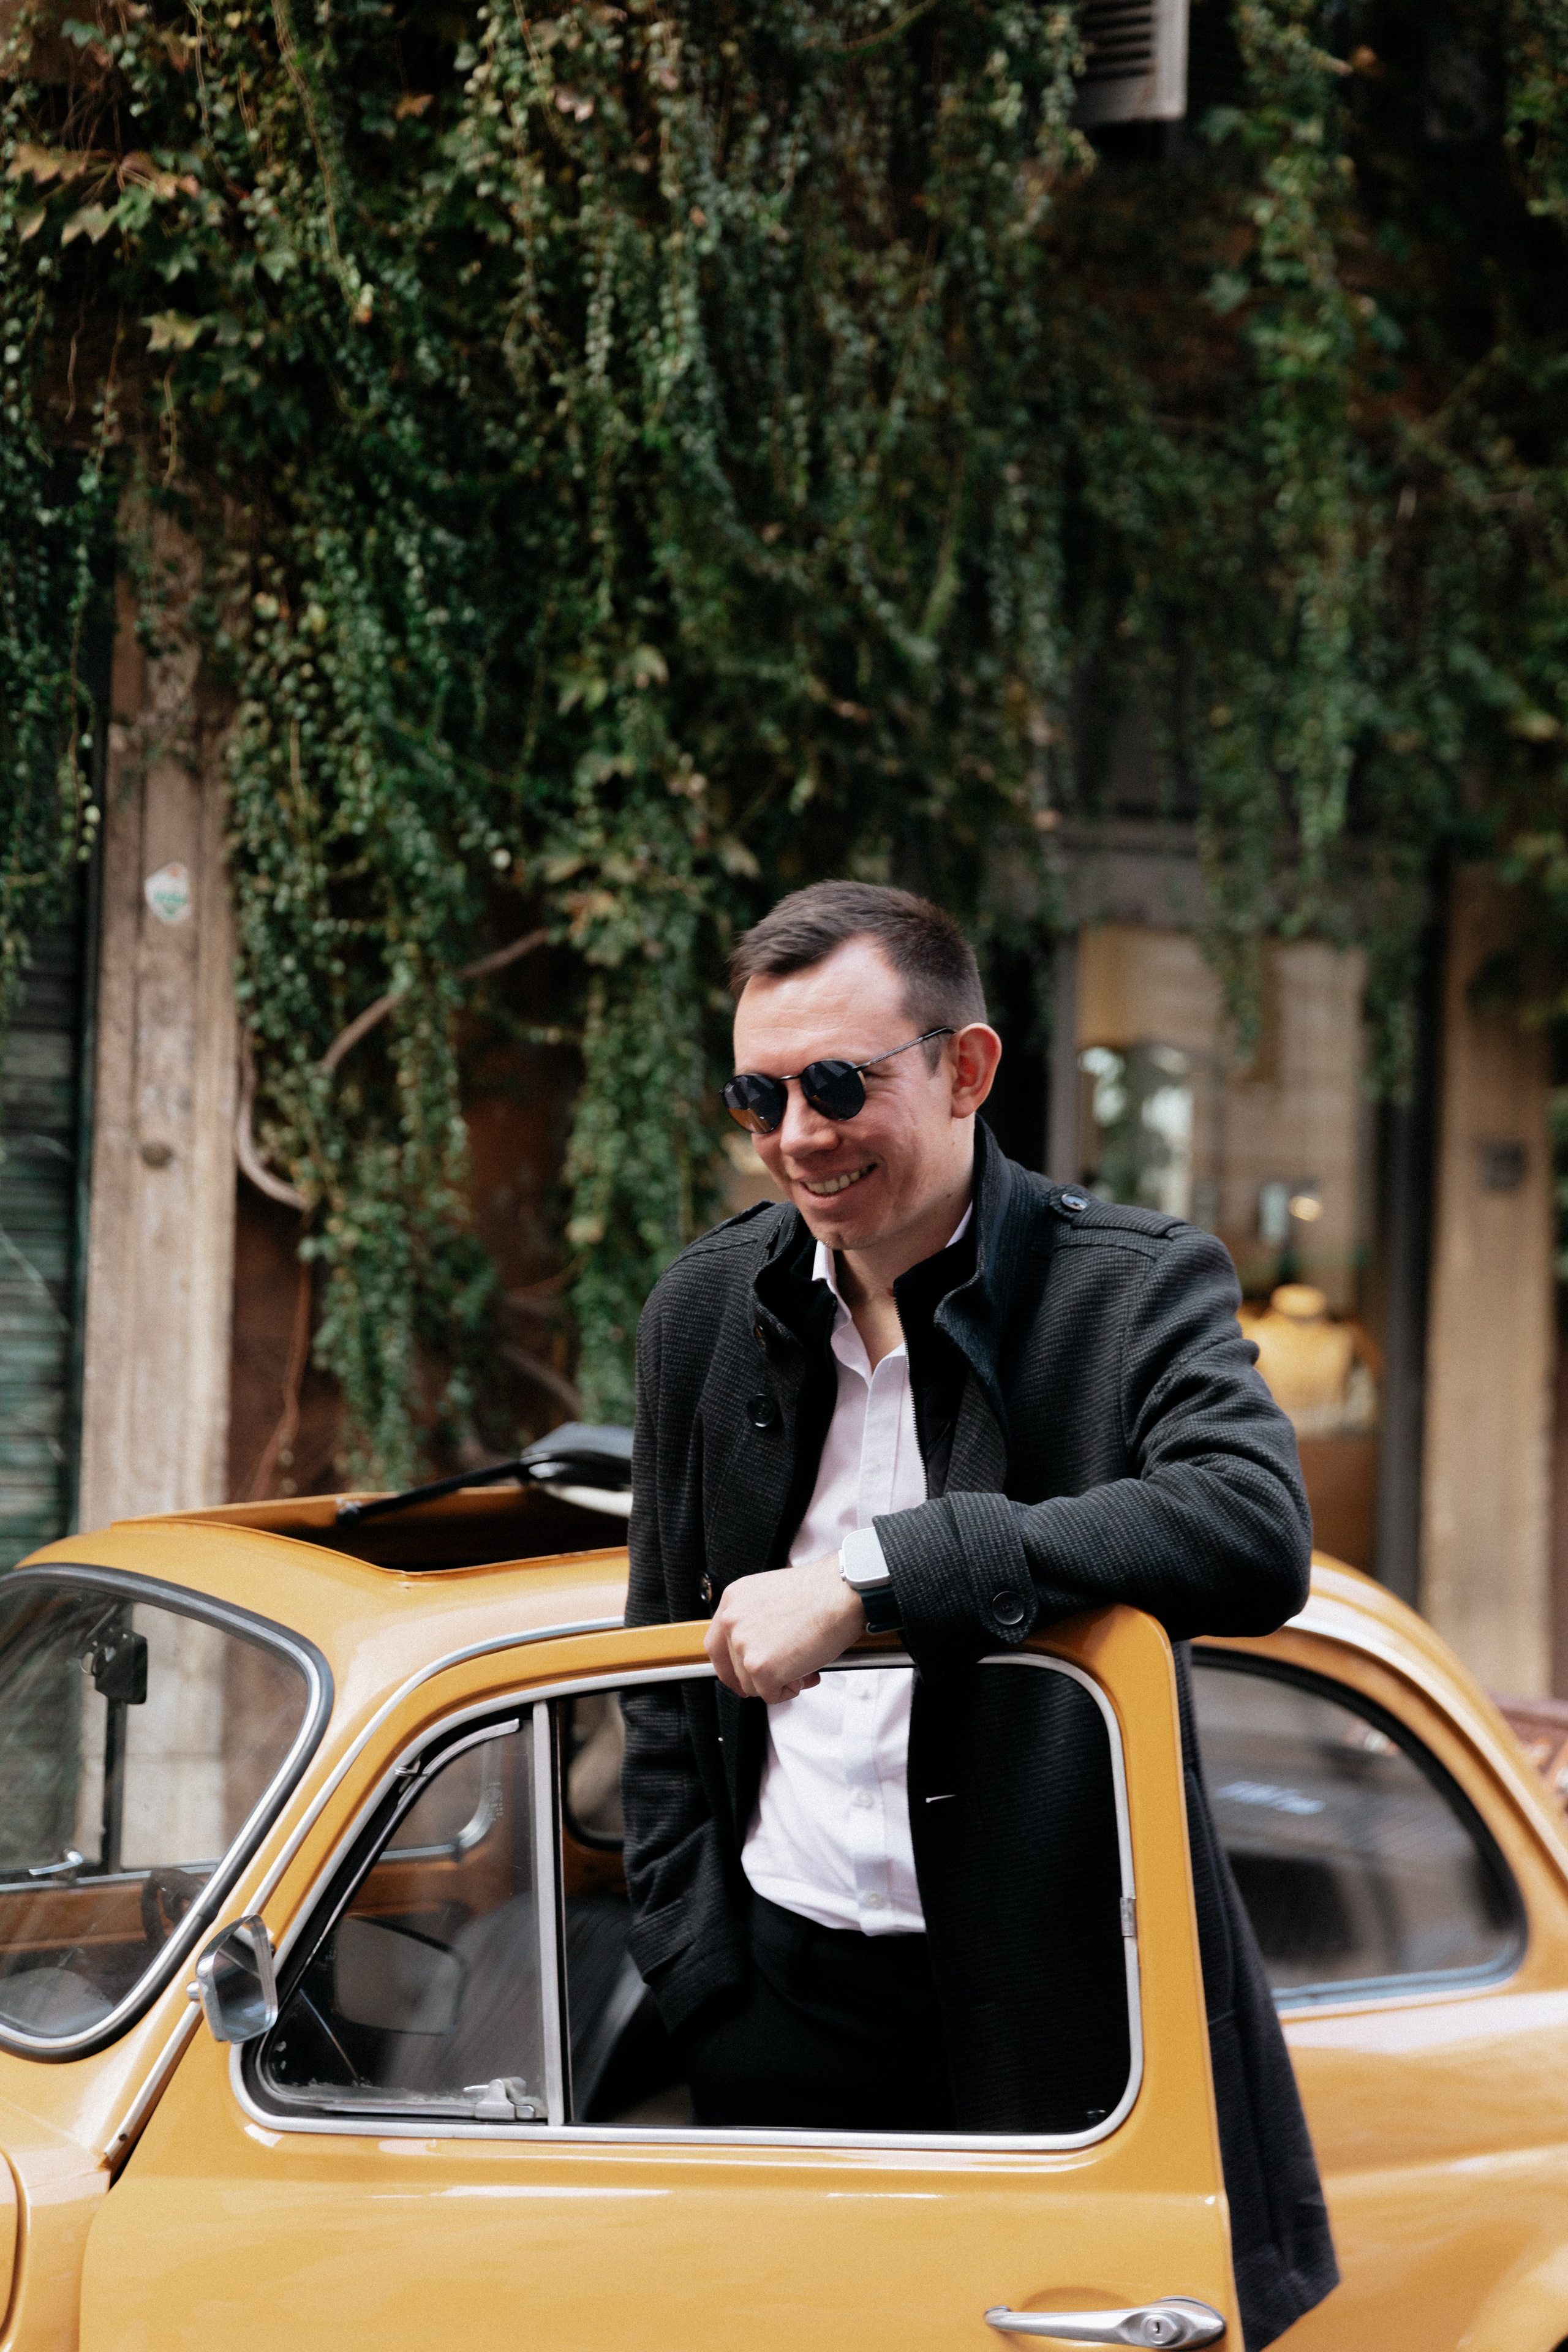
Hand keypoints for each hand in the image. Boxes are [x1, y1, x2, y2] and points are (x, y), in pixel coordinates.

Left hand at [704, 1552, 865, 1702]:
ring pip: (753, 1685)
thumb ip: (756, 1621)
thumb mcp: (772, 1596)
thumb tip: (760, 1648)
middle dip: (758, 1678)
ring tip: (802, 1663)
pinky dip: (790, 1690)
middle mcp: (732, 1622)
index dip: (730, 1666)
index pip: (716, 1645)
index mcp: (733, 1601)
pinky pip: (771, 1695)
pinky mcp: (761, 1668)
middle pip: (733, 1669)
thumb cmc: (820, 1591)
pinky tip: (805, 1670)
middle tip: (782, 1674)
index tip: (741, 1675)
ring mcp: (744, 1646)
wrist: (841, 1593)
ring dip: (779, 1681)